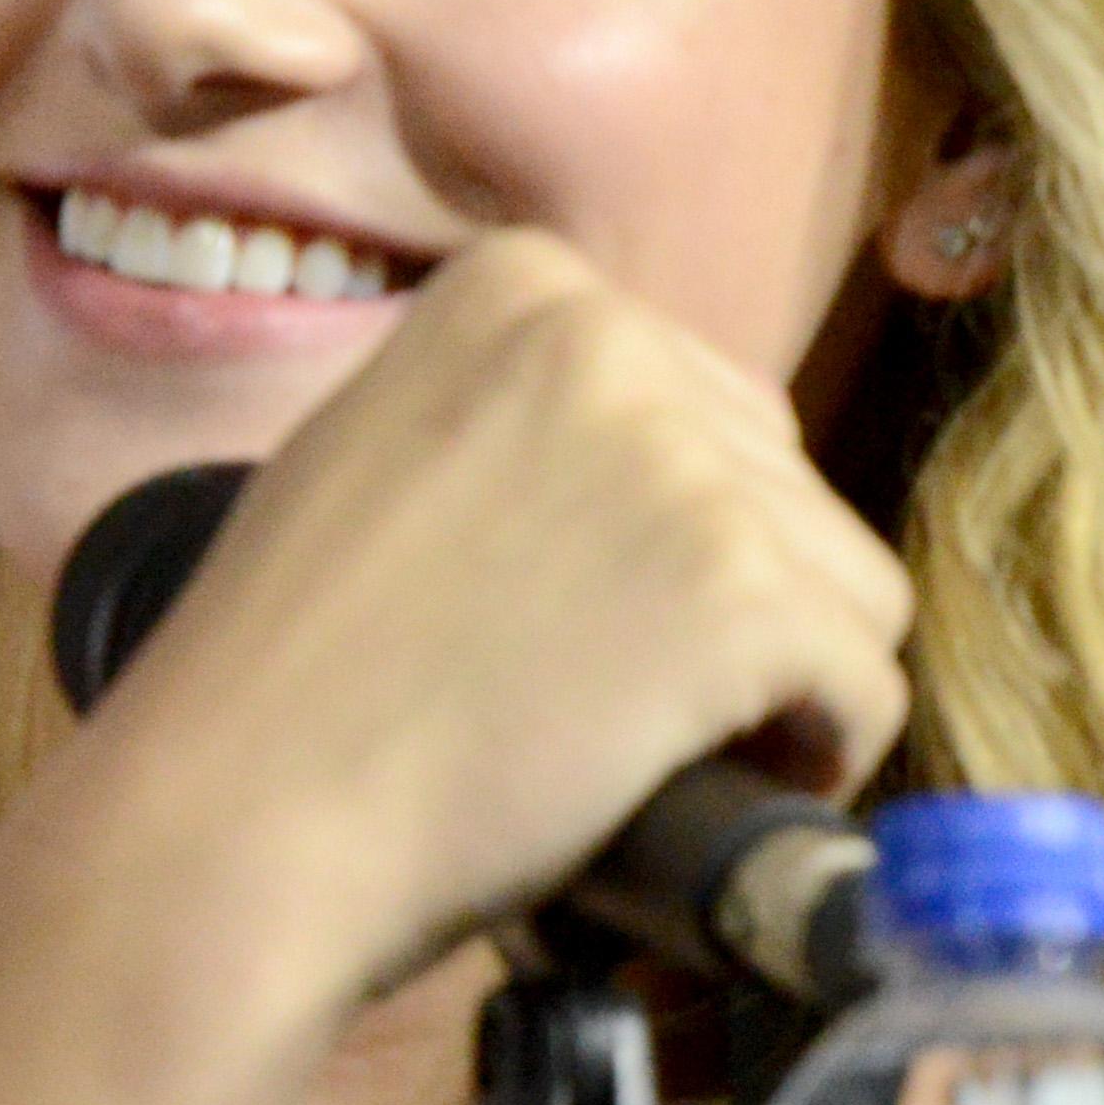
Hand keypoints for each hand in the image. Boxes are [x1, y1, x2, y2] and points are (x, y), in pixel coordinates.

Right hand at [18, 231, 915, 1005]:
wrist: (235, 819)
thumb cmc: (290, 678)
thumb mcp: (388, 453)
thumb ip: (521, 417)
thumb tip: (661, 459)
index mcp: (523, 285)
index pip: (713, 412)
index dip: (684, 539)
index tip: (607, 623)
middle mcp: (613, 338)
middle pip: (790, 490)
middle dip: (741, 605)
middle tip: (630, 707)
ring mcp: (684, 460)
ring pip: (849, 586)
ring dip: (785, 687)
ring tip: (667, 755)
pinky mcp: (742, 587)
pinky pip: (868, 686)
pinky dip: (823, 757)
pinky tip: (725, 790)